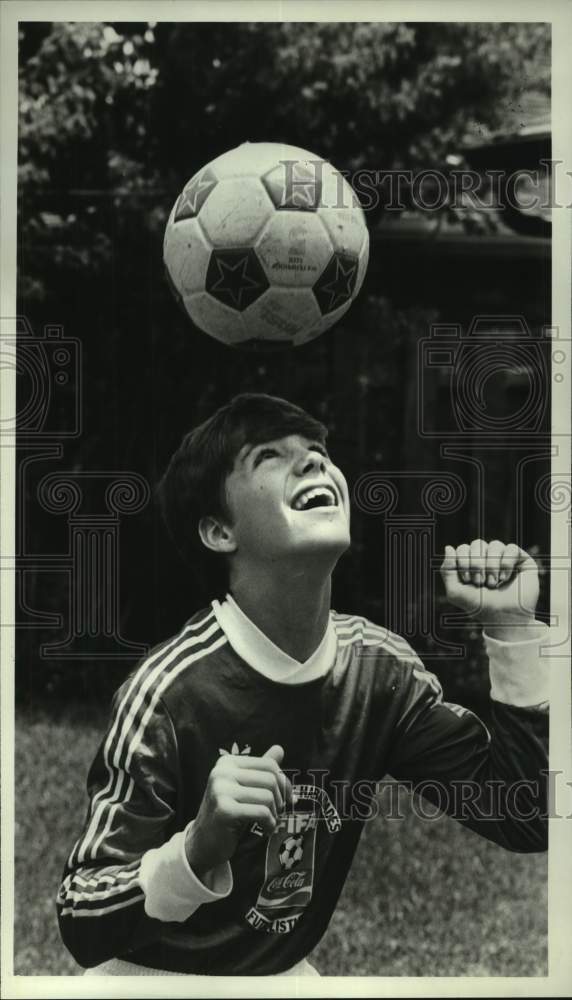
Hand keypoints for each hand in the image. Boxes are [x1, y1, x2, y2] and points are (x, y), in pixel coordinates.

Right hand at [185, 745, 291, 876]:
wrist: (204, 841)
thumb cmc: (228, 812)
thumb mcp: (244, 788)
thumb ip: (260, 769)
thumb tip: (279, 749)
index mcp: (228, 762)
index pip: (268, 764)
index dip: (284, 783)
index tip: (287, 799)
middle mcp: (222, 772)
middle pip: (270, 779)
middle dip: (280, 799)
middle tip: (277, 813)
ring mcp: (221, 790)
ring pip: (267, 796)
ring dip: (275, 814)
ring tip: (269, 822)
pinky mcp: (224, 810)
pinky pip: (261, 812)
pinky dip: (269, 823)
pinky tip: (266, 830)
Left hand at [440, 539, 540, 637]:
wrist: (504, 619)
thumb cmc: (480, 608)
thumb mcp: (455, 592)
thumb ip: (447, 570)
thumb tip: (449, 548)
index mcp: (472, 564)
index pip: (463, 548)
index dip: (462, 561)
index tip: (467, 581)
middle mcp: (489, 559)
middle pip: (478, 544)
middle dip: (476, 563)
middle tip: (480, 583)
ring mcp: (506, 559)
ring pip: (495, 544)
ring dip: (491, 565)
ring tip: (493, 583)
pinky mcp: (522, 561)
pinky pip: (511, 548)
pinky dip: (506, 563)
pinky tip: (505, 578)